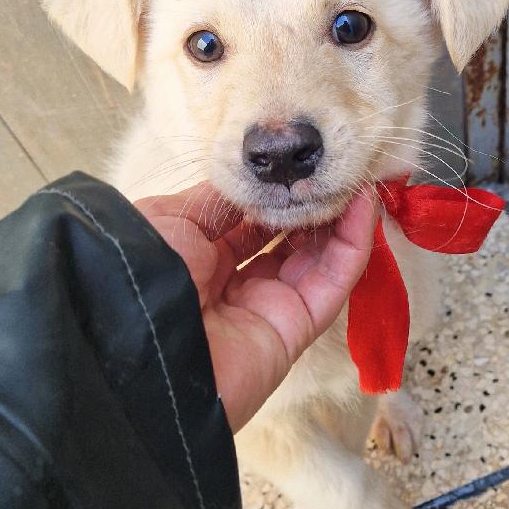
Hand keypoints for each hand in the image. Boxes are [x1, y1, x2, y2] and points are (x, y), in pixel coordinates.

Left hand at [135, 184, 379, 431]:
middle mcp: (233, 284)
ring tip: (360, 177)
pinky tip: (365, 207)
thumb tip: (257, 182)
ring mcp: (267, 308)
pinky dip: (353, 246)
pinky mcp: (295, 330)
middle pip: (287, 240)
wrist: (142, 344)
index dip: (277, 194)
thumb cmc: (150, 270)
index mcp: (198, 257)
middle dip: (312, 205)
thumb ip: (218, 200)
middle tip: (339, 167)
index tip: (302, 164)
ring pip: (316, 259)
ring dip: (341, 219)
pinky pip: (331, 284)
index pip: (250, 222)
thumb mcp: (171, 219)